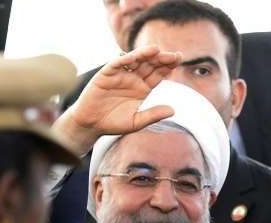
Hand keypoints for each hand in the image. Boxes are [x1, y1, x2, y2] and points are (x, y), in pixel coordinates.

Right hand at [54, 45, 181, 154]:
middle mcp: (134, 78)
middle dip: (161, 59)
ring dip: (145, 54)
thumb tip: (173, 110)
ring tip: (156, 50)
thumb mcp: (136, 121)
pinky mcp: (106, 74)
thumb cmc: (114, 123)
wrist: (92, 125)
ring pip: (135, 60)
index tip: (178, 60)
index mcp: (143, 88)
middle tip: (174, 56)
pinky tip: (134, 56)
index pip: (158, 74)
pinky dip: (124, 59)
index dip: (168, 66)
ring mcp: (120, 75)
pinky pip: (116, 64)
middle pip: (150, 64)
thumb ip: (153, 115)